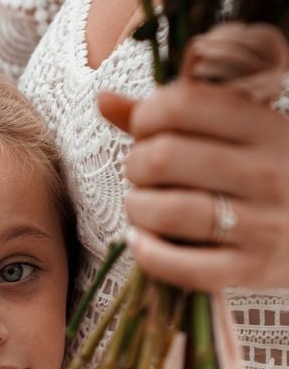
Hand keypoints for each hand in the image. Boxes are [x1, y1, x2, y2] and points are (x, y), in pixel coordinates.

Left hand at [98, 82, 288, 290]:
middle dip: (135, 164)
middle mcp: (266, 172)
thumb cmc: (265, 171)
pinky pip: (182, 266)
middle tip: (143, 173)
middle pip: (163, 158)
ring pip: (167, 212)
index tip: (147, 131)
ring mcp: (262, 224)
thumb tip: (102, 100)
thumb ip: (170, 114)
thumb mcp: (234, 131)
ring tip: (142, 205)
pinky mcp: (251, 268)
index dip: (146, 116)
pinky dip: (147, 253)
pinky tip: (140, 240)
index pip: (181, 104)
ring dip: (137, 208)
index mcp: (264, 126)